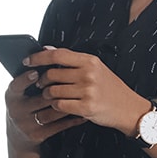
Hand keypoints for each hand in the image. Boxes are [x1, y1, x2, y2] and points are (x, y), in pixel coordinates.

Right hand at [4, 68, 84, 149]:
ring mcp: (27, 124)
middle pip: (41, 98)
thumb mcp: (23, 92)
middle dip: (58, 90)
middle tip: (74, 82)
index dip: (25, 79)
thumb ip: (33, 75)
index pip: (16, 86)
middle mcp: (17, 110)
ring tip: (82, 96)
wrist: (20, 135)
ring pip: (52, 111)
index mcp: (12, 96)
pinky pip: (59, 125)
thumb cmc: (26, 106)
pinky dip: (72, 119)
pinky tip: (81, 113)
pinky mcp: (38, 134)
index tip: (36, 73)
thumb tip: (47, 50)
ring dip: (68, 103)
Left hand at [26, 47, 145, 134]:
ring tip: (50, 96)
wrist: (129, 108)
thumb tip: (48, 49)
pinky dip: (55, 106)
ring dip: (47, 95)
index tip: (27, 61)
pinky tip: (59, 105)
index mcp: (90, 61)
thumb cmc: (111, 88)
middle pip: (51, 74)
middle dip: (42, 81)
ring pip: (52, 91)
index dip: (39, 57)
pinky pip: (59, 105)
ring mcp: (87, 91)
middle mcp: (89, 74)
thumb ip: (73, 60)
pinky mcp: (86, 107)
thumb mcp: (97, 68)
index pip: (57, 55)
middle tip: (41, 85)